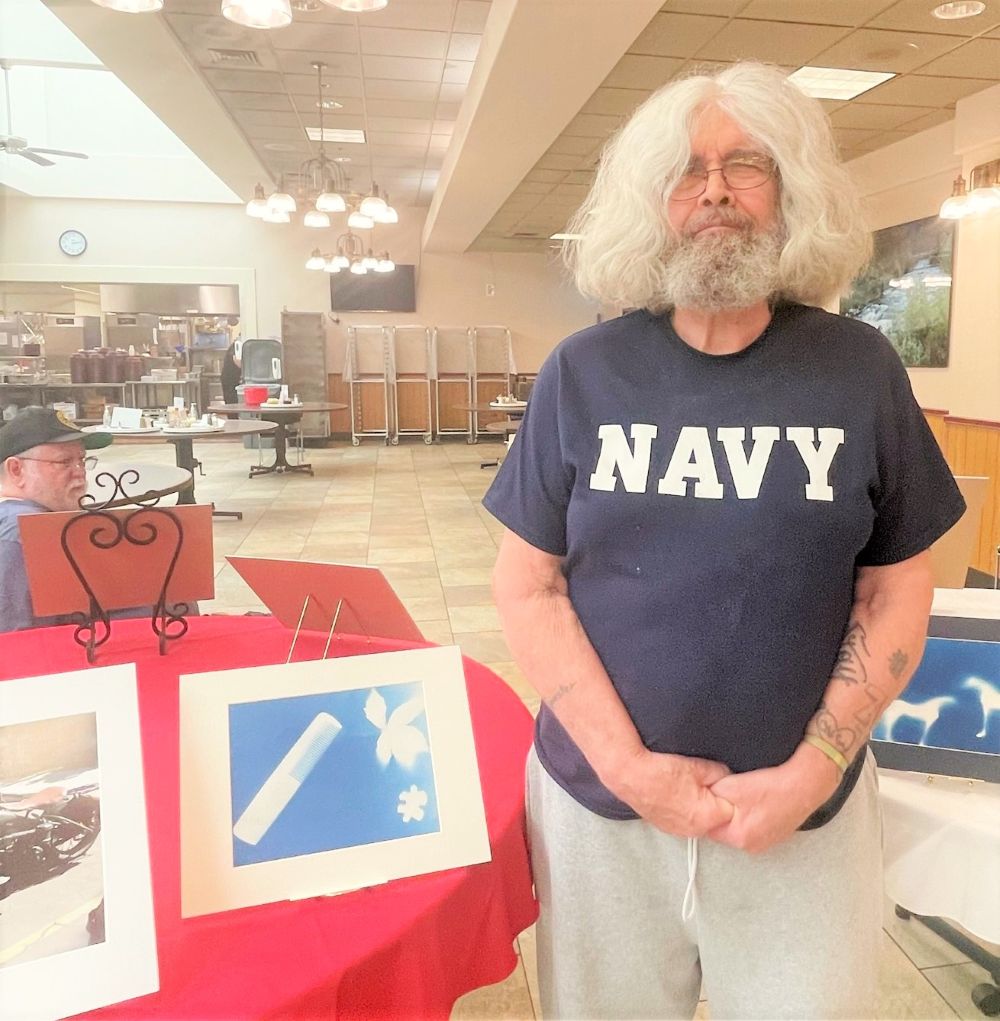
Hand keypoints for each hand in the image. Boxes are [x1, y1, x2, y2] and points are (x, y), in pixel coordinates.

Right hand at [606, 749, 734, 837]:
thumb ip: (720, 774)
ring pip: (701, 821)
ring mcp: (680, 832)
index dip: (727, 794)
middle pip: (718, 818)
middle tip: (701, 784)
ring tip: (685, 788)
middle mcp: (696, 830)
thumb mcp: (699, 767)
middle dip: (715, 803)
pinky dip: (685, 811)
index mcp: (708, 816)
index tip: (719, 785)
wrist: (631, 776)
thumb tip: (728, 779)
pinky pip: (686, 822)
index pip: (732, 810)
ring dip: (700, 808)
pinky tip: (675, 795)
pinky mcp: (668, 829)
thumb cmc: (662, 772)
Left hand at [705, 743, 841, 853]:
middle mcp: (753, 846)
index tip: (709, 798)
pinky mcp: (778, 833)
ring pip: (741, 826)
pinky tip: (760, 798)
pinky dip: (754, 812)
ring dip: (740, 812)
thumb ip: (711, 794)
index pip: (710, 828)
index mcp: (739, 838)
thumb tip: (702, 797)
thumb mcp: (730, 785)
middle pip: (725, 829)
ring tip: (748, 794)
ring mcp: (768, 841)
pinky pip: (756, 823)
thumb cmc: (771, 787)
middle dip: (724, 812)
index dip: (708, 811)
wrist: (805, 784)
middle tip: (730, 792)